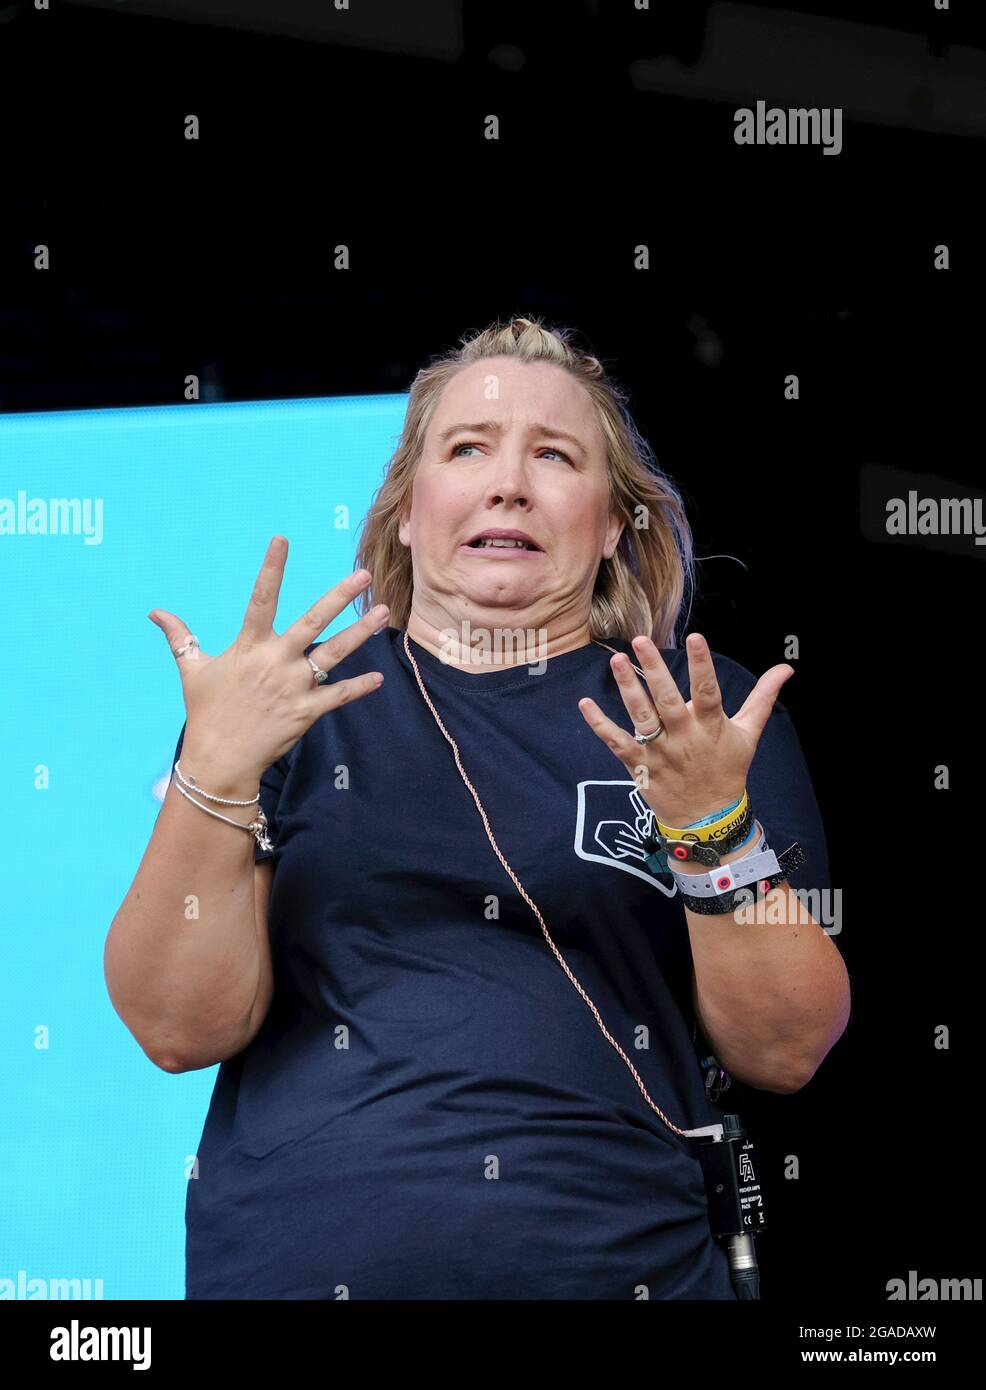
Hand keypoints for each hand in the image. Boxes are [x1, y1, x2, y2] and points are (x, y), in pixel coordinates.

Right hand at [148, 536, 388, 784]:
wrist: (219, 761)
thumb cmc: (205, 713)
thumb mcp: (192, 671)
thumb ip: (181, 638)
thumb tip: (156, 613)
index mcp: (249, 646)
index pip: (261, 598)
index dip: (272, 568)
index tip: (282, 540)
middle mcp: (275, 661)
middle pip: (313, 621)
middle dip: (339, 596)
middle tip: (363, 574)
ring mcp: (294, 686)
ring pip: (334, 654)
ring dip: (361, 632)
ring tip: (384, 612)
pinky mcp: (306, 712)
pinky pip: (338, 696)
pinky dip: (359, 687)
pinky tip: (379, 677)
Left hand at [577, 633, 793, 826]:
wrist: (708, 820)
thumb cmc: (728, 770)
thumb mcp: (748, 733)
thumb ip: (763, 697)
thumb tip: (786, 668)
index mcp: (712, 727)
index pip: (708, 691)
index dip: (702, 665)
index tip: (695, 637)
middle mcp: (685, 738)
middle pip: (668, 701)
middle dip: (654, 670)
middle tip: (640, 641)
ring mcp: (660, 752)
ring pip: (642, 718)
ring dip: (627, 690)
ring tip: (615, 660)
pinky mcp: (639, 765)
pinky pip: (616, 743)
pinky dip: (599, 725)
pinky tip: (585, 704)